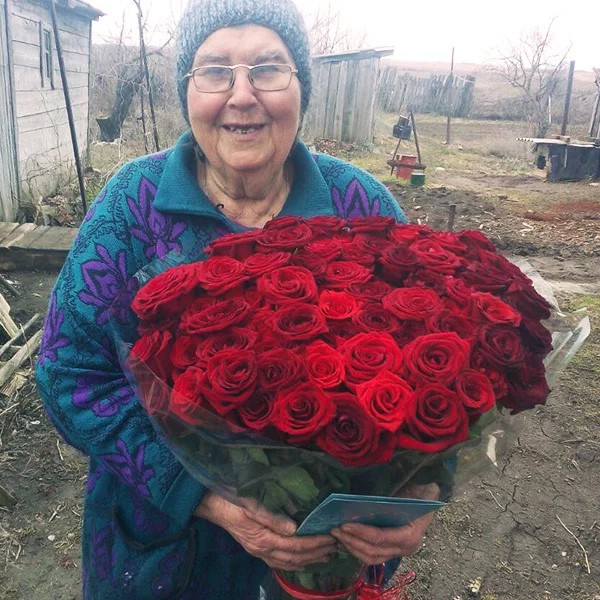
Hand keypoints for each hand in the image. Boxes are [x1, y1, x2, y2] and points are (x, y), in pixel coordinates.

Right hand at [194, 492, 336, 570]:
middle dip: (317, 553)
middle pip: (295, 557)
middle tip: (336, 547)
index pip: (296, 545)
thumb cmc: (232, 500)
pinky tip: (302, 562)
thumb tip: (294, 528)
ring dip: (308, 560)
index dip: (315, 543)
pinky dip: (293, 564)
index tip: (331, 537)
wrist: (212, 505)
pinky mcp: (256, 549)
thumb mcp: (251, 504)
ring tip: (326, 556)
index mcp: (263, 539)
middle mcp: (262, 550)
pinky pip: (278, 562)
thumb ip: (272, 516)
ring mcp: (258, 552)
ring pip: (288, 563)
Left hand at [331, 482, 439, 564]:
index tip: (345, 524)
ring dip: (352, 547)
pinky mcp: (391, 550)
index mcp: (410, 535)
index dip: (361, 532)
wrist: (430, 498)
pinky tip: (345, 540)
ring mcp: (398, 552)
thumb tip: (369, 494)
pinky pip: (373, 555)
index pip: (381, 538)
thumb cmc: (420, 492)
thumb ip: (396, 495)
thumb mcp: (412, 490)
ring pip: (371, 558)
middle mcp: (405, 548)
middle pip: (373, 551)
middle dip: (352, 541)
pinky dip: (357, 549)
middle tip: (335, 530)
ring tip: (337, 536)